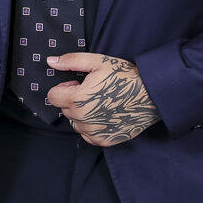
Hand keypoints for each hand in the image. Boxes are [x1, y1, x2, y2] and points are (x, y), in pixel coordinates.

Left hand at [45, 52, 159, 146]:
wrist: (153, 95)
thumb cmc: (126, 77)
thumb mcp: (98, 62)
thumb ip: (71, 61)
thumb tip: (50, 61)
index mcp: (77, 100)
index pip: (52, 96)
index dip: (64, 87)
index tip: (78, 84)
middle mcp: (83, 119)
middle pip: (64, 109)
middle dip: (73, 99)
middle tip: (94, 92)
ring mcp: (93, 132)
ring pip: (75, 123)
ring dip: (82, 114)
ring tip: (101, 103)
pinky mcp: (103, 140)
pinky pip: (87, 135)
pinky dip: (92, 126)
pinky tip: (106, 115)